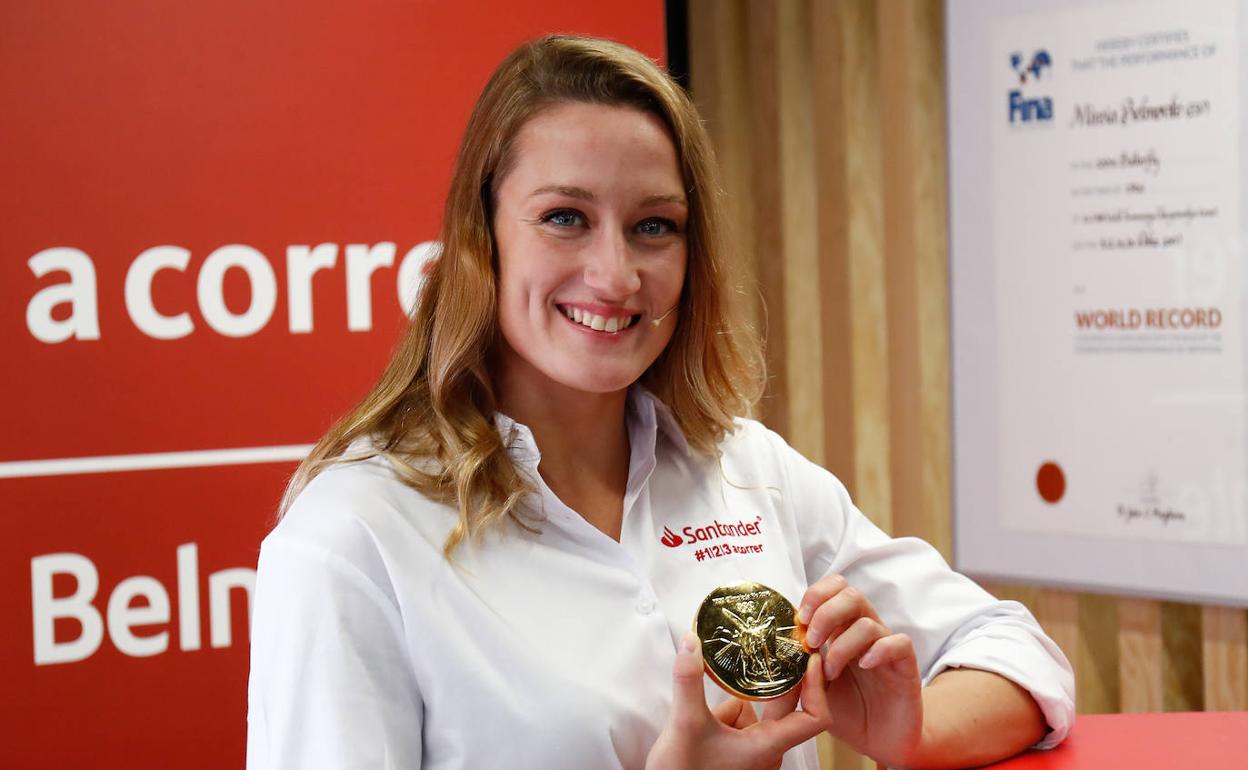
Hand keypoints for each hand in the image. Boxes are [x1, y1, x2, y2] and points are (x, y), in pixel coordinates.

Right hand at [645, 633, 831, 769]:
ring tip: (709, 707)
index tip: (808, 659)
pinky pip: (739, 720)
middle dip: (770, 677)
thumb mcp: (684, 723)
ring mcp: (750, 752)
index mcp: (767, 747)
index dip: (817, 688)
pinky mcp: (736, 751)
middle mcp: (766, 751)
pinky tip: (703, 719)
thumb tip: (691, 640)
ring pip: (754, 710)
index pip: (815, 718)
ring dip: (735, 698)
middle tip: (765, 645)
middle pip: (782, 705)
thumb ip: (689, 679)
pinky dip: (724, 710)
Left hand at [798, 574, 923, 767]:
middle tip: (811, 641)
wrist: (879, 740)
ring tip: (830, 671)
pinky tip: (864, 665)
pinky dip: (879, 650)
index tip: (799, 619)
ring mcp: (886, 647)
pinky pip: (900, 642)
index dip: (816, 595)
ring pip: (868, 621)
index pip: (834, 589)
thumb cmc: (846, 711)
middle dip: (826, 612)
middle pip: (850, 595)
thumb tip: (771, 652)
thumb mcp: (813, 689)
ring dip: (842, 644)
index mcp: (842, 629)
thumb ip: (797, 669)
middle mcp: (865, 632)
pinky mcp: (906, 666)